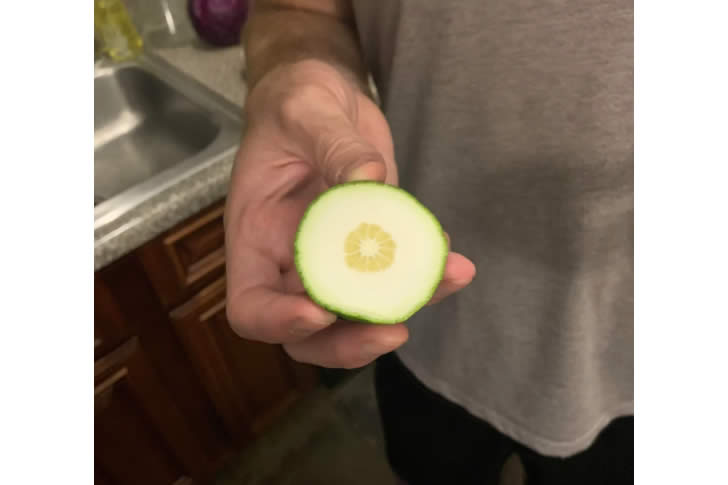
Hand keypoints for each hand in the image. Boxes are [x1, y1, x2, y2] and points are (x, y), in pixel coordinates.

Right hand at [224, 60, 475, 368]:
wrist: (325, 101)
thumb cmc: (295, 103)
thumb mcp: (306, 110)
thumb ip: (334, 145)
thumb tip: (369, 180)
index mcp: (256, 238)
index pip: (250, 306)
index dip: (280, 321)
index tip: (321, 311)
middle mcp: (290, 261)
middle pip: (308, 334)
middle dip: (349, 343)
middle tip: (394, 332)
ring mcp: (331, 261)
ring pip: (358, 315)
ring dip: (402, 308)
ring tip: (448, 279)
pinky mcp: (370, 250)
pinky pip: (394, 279)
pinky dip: (425, 277)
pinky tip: (454, 261)